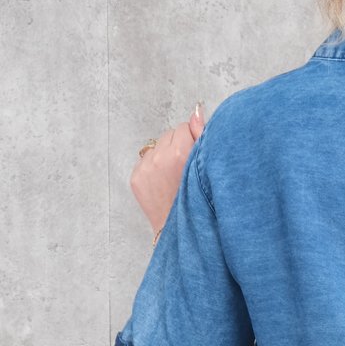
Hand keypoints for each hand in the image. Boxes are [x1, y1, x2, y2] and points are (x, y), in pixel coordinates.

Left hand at [131, 103, 205, 236]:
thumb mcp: (207, 170)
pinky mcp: (136, 178)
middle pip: (171, 134)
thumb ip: (202, 135)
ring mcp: (145, 168)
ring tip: (176, 177)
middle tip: (187, 169)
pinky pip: (146, 160)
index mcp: (180, 152)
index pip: (186, 126)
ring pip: (158, 146)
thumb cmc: (200, 205)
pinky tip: (164, 182)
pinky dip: (155, 167)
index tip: (197, 157)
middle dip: (179, 146)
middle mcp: (159, 158)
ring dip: (166, 155)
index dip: (194, 140)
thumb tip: (197, 110)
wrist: (182, 235)